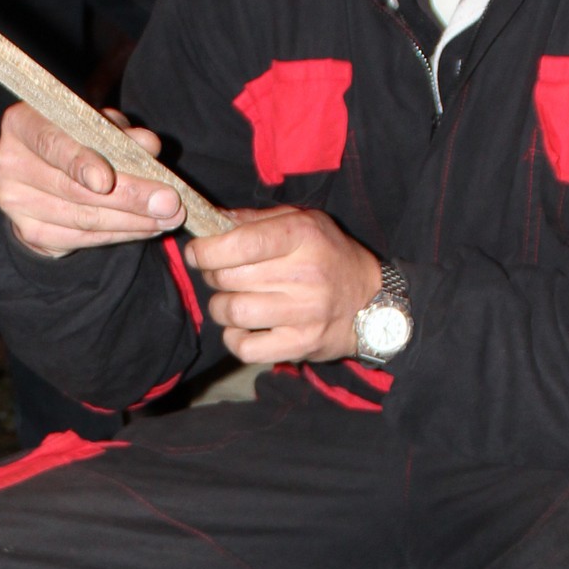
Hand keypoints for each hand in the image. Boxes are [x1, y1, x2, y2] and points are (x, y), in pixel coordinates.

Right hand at [0, 102, 187, 254]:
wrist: (41, 177)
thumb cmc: (75, 139)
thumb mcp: (98, 126)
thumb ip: (121, 132)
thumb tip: (149, 145)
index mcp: (21, 123)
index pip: (51, 143)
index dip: (79, 162)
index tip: (106, 180)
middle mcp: (8, 162)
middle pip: (73, 188)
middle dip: (128, 197)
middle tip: (169, 203)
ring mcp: (14, 202)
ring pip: (82, 218)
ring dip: (131, 221)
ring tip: (167, 218)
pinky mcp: (29, 232)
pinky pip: (81, 238)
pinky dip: (118, 235)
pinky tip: (146, 229)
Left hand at [194, 205, 382, 364]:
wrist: (371, 302)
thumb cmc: (329, 256)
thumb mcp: (303, 222)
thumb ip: (256, 220)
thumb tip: (212, 222)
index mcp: (303, 236)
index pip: (243, 242)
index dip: (208, 249)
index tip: (197, 252)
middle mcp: (306, 274)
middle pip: (230, 277)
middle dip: (213, 275)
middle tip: (218, 274)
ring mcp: (304, 313)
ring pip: (233, 311)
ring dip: (221, 306)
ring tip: (232, 300)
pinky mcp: (300, 345)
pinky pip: (245, 348)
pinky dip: (234, 338)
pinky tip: (243, 328)